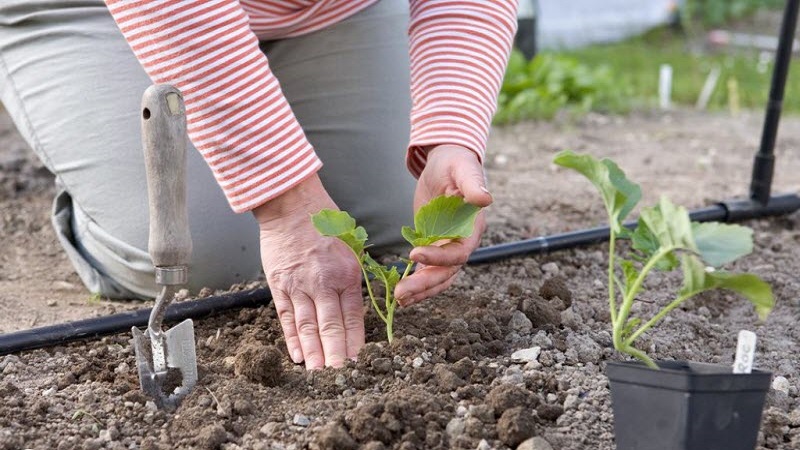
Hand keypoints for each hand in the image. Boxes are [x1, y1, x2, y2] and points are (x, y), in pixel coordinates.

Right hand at [253, 174, 363, 369]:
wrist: (291, 204)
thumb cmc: (324, 222)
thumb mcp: (350, 247)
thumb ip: (351, 278)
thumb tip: (353, 308)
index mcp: (346, 274)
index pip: (353, 317)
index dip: (354, 342)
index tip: (356, 361)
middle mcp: (324, 283)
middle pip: (331, 327)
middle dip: (335, 355)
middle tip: (338, 378)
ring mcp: (299, 285)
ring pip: (308, 327)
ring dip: (313, 353)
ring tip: (318, 374)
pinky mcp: (279, 285)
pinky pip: (286, 317)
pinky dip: (292, 338)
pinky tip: (297, 355)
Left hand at [394, 144, 490, 305]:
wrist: (446, 162)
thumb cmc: (456, 162)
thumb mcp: (463, 168)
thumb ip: (473, 184)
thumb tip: (484, 198)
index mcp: (472, 227)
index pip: (459, 252)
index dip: (439, 257)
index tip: (415, 254)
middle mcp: (463, 242)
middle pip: (447, 272)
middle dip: (425, 284)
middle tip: (401, 293)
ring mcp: (448, 246)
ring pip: (438, 277)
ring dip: (420, 290)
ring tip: (399, 300)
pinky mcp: (434, 246)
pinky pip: (428, 270)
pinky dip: (416, 282)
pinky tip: (401, 293)